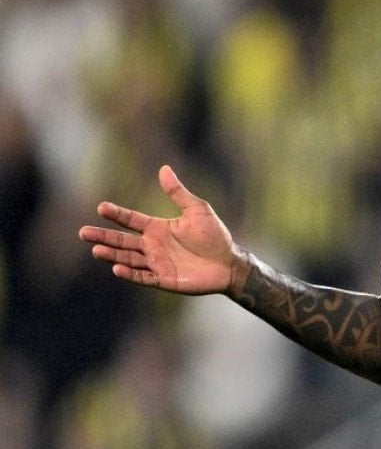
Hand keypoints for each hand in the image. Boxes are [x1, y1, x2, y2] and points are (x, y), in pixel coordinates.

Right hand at [79, 164, 243, 294]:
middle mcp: (153, 246)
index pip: (131, 220)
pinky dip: (130, 274)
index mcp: (158, 228)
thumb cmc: (214, 236)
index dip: (117, 214)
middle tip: (83, 233)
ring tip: (96, 250)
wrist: (229, 263)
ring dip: (112, 255)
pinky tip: (117, 269)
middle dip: (104, 236)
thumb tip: (164, 168)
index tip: (101, 208)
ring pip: (128, 259)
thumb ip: (178, 193)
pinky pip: (143, 277)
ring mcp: (157, 263)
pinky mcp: (164, 279)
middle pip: (123, 241)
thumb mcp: (197, 210)